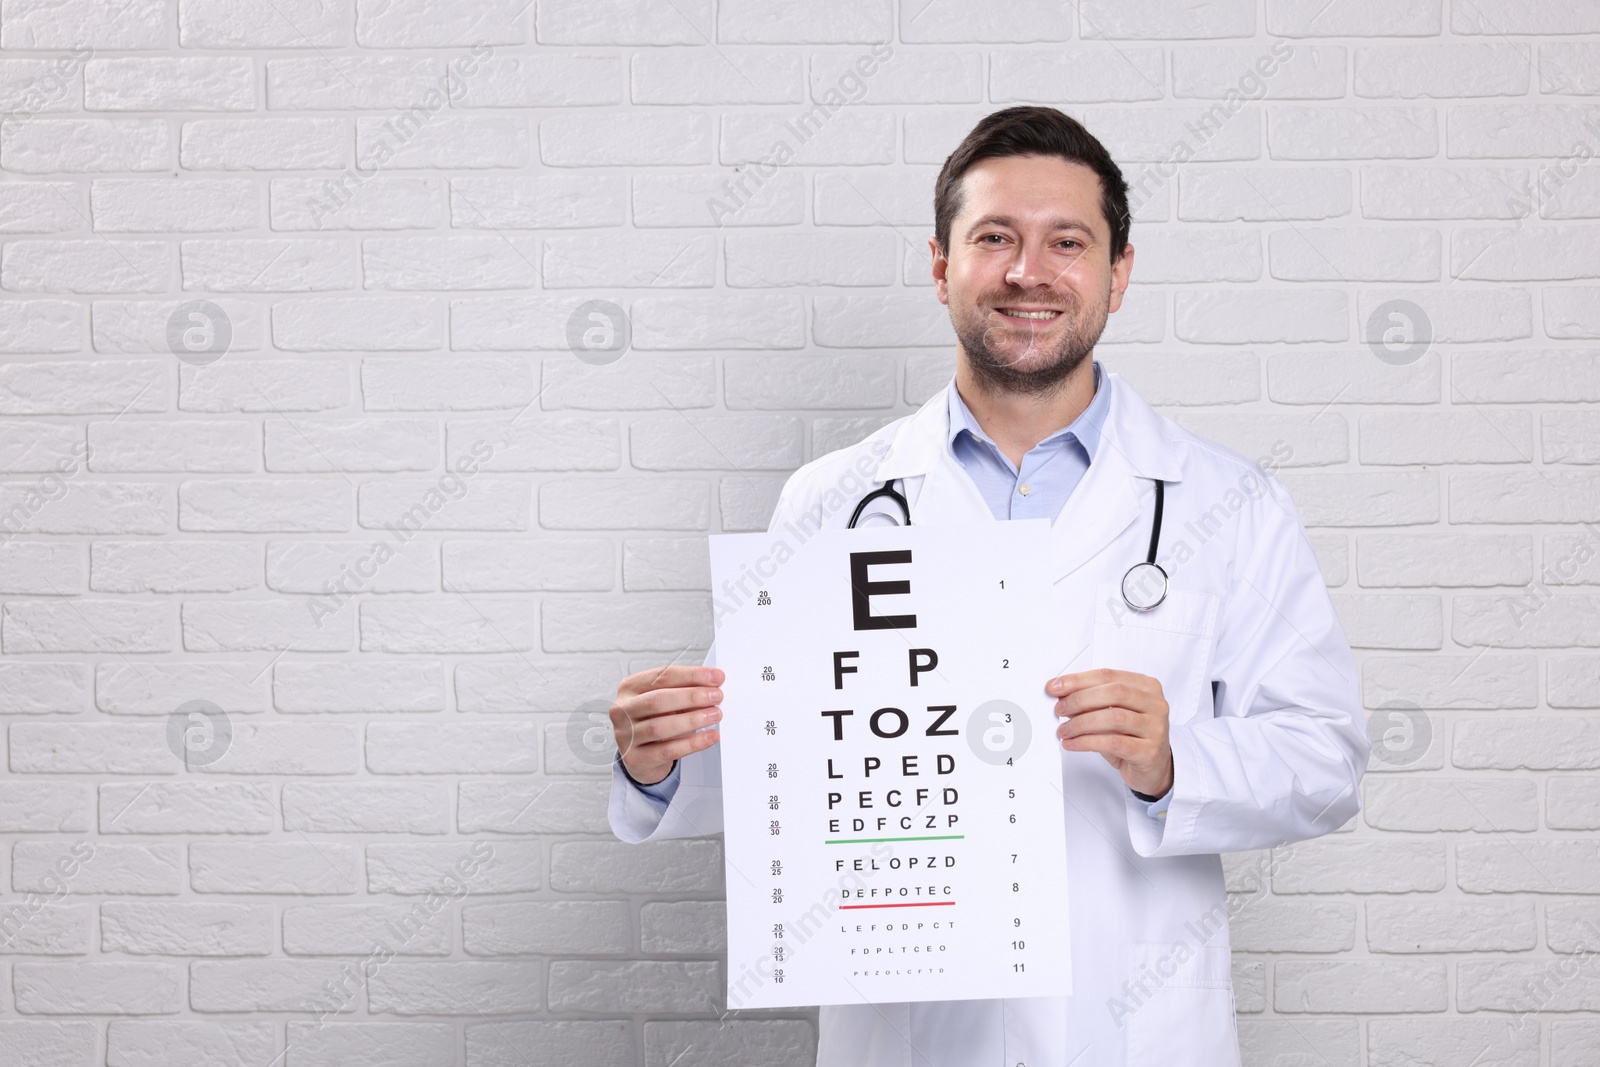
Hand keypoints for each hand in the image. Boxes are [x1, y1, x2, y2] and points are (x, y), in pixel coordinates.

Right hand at [611, 665, 724, 785]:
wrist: (642, 757)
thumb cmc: (656, 721)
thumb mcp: (666, 702)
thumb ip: (684, 690)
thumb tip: (713, 685)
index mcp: (629, 688)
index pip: (662, 676)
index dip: (691, 675)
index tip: (716, 677)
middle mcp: (622, 710)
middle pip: (658, 700)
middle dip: (692, 697)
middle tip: (717, 696)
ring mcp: (625, 736)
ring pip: (661, 727)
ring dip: (693, 720)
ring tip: (715, 715)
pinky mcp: (635, 758)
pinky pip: (667, 751)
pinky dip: (693, 743)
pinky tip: (709, 736)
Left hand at [1048, 668, 1172, 797]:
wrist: (1153, 768)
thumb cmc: (1132, 737)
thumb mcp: (1113, 713)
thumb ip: (1093, 702)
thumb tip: (1063, 695)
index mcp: (1146, 687)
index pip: (1109, 675)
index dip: (1078, 679)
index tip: (1056, 686)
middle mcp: (1155, 704)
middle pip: (1113, 693)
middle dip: (1079, 700)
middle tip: (1060, 709)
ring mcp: (1155, 728)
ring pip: (1114, 717)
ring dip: (1081, 723)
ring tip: (1064, 730)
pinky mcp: (1149, 751)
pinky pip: (1113, 742)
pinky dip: (1087, 742)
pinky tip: (1073, 743)